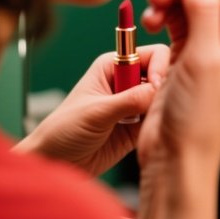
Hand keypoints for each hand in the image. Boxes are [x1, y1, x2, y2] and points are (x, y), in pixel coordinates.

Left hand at [14, 44, 169, 176]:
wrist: (54, 163)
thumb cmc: (62, 130)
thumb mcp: (95, 112)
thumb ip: (127, 100)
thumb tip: (158, 90)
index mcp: (114, 66)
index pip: (151, 55)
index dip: (160, 66)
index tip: (157, 86)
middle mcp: (127, 82)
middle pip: (163, 74)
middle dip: (165, 89)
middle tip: (157, 107)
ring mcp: (135, 105)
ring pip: (164, 98)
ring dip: (164, 109)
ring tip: (153, 123)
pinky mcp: (138, 126)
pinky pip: (160, 120)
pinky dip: (161, 125)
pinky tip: (153, 133)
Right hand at [137, 0, 219, 170]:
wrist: (174, 159)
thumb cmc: (199, 118)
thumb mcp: (204, 58)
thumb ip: (202, 8)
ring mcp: (211, 45)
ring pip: (191, 1)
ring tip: (152, 5)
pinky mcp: (187, 53)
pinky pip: (176, 18)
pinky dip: (162, 13)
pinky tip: (150, 20)